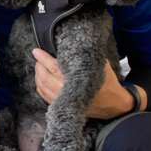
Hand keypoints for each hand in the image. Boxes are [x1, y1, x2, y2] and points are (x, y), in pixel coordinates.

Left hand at [32, 48, 146, 118]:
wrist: (114, 104)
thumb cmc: (108, 83)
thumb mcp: (101, 65)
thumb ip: (87, 56)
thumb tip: (77, 44)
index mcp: (77, 80)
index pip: (54, 67)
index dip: (43, 58)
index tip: (36, 51)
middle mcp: (68, 92)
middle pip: (45, 78)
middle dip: (39, 66)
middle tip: (38, 58)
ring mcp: (64, 101)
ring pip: (42, 88)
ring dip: (38, 77)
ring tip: (38, 67)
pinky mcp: (63, 106)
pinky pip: (45, 97)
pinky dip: (40, 87)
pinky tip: (40, 80)